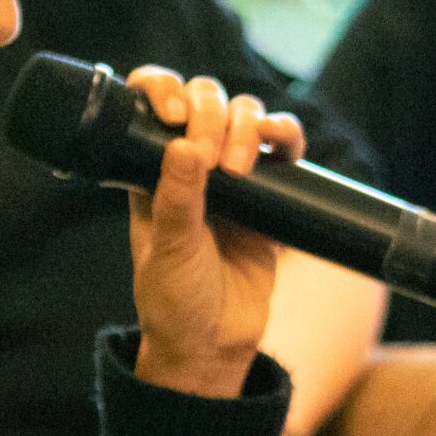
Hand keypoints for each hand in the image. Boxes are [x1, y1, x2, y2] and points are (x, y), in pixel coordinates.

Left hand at [123, 67, 305, 398]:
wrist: (214, 345)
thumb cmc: (175, 299)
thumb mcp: (169, 249)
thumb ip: (176, 198)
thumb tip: (183, 145)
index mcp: (150, 168)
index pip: (152, 102)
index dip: (163, 90)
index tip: (174, 114)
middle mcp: (190, 162)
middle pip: (205, 99)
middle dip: (211, 114)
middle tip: (211, 159)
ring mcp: (232, 174)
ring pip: (244, 113)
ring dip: (246, 124)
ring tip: (241, 168)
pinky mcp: (270, 191)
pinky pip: (282, 145)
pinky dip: (285, 134)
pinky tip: (281, 148)